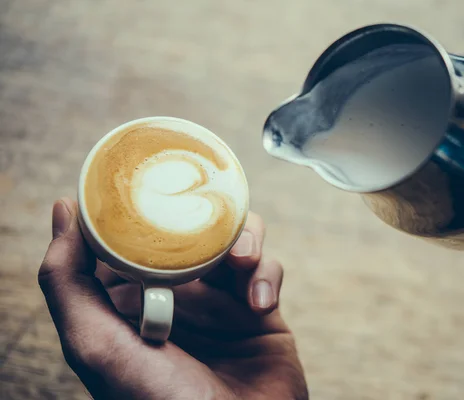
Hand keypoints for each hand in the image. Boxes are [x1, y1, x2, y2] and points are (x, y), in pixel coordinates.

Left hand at [39, 198, 307, 399]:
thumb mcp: (96, 344)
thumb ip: (67, 282)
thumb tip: (61, 209)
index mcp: (134, 298)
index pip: (134, 235)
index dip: (140, 205)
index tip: (147, 179)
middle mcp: (178, 294)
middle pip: (191, 229)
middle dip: (201, 217)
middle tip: (206, 215)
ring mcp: (221, 300)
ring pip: (235, 238)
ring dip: (244, 238)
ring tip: (243, 260)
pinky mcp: (260, 309)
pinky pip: (269, 269)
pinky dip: (268, 276)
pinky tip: (260, 305)